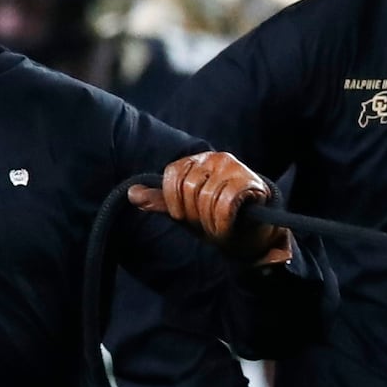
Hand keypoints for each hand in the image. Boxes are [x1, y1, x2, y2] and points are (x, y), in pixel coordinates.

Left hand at [127, 152, 289, 261]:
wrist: (254, 229)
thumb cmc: (216, 217)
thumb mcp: (185, 210)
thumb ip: (160, 201)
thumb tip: (132, 194)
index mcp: (195, 160)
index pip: (172, 175)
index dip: (173, 201)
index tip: (182, 216)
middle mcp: (214, 157)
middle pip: (189, 188)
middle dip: (193, 214)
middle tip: (204, 224)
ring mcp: (234, 167)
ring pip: (207, 197)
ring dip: (209, 221)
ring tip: (216, 227)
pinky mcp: (250, 181)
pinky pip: (226, 204)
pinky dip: (222, 222)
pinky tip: (225, 229)